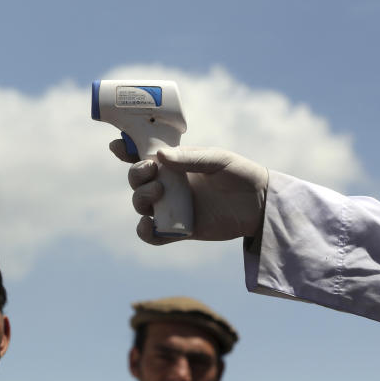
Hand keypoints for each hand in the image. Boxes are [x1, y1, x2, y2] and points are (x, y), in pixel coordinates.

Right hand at [109, 142, 269, 244]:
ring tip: (158, 193)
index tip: (118, 146)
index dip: (126, 150)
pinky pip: (153, 235)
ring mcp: (171, 207)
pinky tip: (149, 225)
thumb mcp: (218, 160)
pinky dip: (145, 232)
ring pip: (140, 204)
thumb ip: (190, 158)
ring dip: (140, 198)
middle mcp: (168, 185)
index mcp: (174, 164)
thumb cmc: (240, 175)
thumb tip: (159, 156)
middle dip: (136, 175)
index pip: (143, 155)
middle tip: (152, 172)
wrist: (261, 205)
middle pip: (136, 180)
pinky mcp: (179, 230)